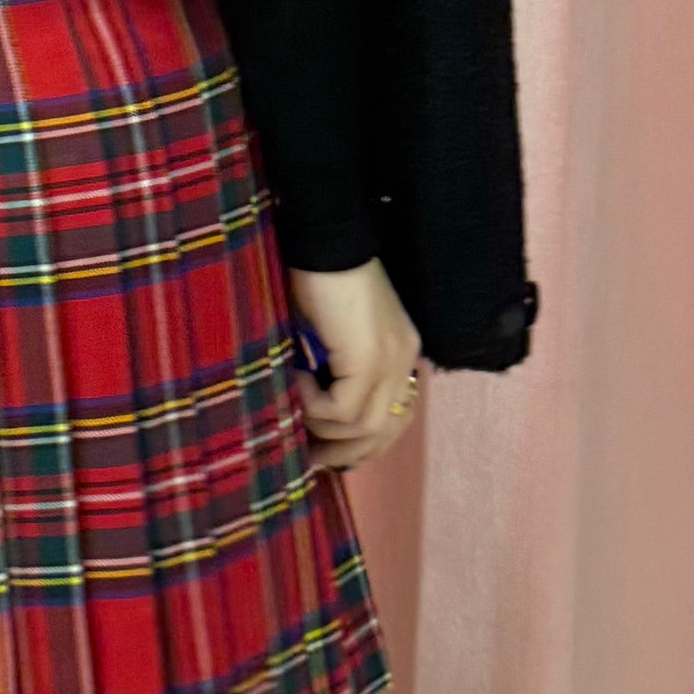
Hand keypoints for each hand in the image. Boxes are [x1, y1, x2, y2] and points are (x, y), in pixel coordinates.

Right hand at [286, 257, 424, 471]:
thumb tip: (304, 415)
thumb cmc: (313, 275)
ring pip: (362, 427)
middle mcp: (405, 360)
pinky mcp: (369, 358)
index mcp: (400, 353)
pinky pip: (341, 409)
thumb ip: (329, 369)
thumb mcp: (325, 334)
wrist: (320, 237)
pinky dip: (311, 404)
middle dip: (342, 453)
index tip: (322, 451)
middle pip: (384, 433)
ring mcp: (391, 360)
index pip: (393, 419)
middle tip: (304, 456)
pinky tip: (291, 377)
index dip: (359, 444)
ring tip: (289, 402)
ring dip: (319, 425)